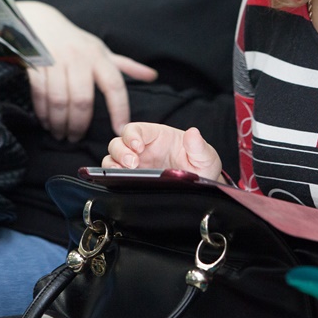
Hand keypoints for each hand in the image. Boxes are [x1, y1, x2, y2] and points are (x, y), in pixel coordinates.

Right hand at [18, 1, 157, 141]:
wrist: (41, 23)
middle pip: (82, 100)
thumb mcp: (102, 50)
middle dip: (78, 125)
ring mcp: (56, 61)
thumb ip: (126, 65)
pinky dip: (43, 113)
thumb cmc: (77, 42)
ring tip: (61, 134)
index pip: (114, 85)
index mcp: (99, 57)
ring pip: (59, 100)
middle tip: (75, 139)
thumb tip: (153, 75)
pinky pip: (40, 94)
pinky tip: (46, 123)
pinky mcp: (37, 65)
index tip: (119, 130)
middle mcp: (79, 59)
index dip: (119, 109)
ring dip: (59, 122)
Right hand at [104, 122, 222, 180]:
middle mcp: (144, 148)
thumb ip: (198, 146)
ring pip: (113, 157)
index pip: (137, 129)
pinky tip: (120, 181)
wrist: (200, 187)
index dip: (132, 135)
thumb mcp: (205, 156)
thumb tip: (193, 133)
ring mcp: (137, 164)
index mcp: (159, 136)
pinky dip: (112, 176)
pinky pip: (114, 175)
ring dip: (114, 164)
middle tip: (133, 164)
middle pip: (119, 142)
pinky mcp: (133, 178)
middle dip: (121, 151)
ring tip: (125, 172)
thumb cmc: (201, 166)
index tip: (138, 147)